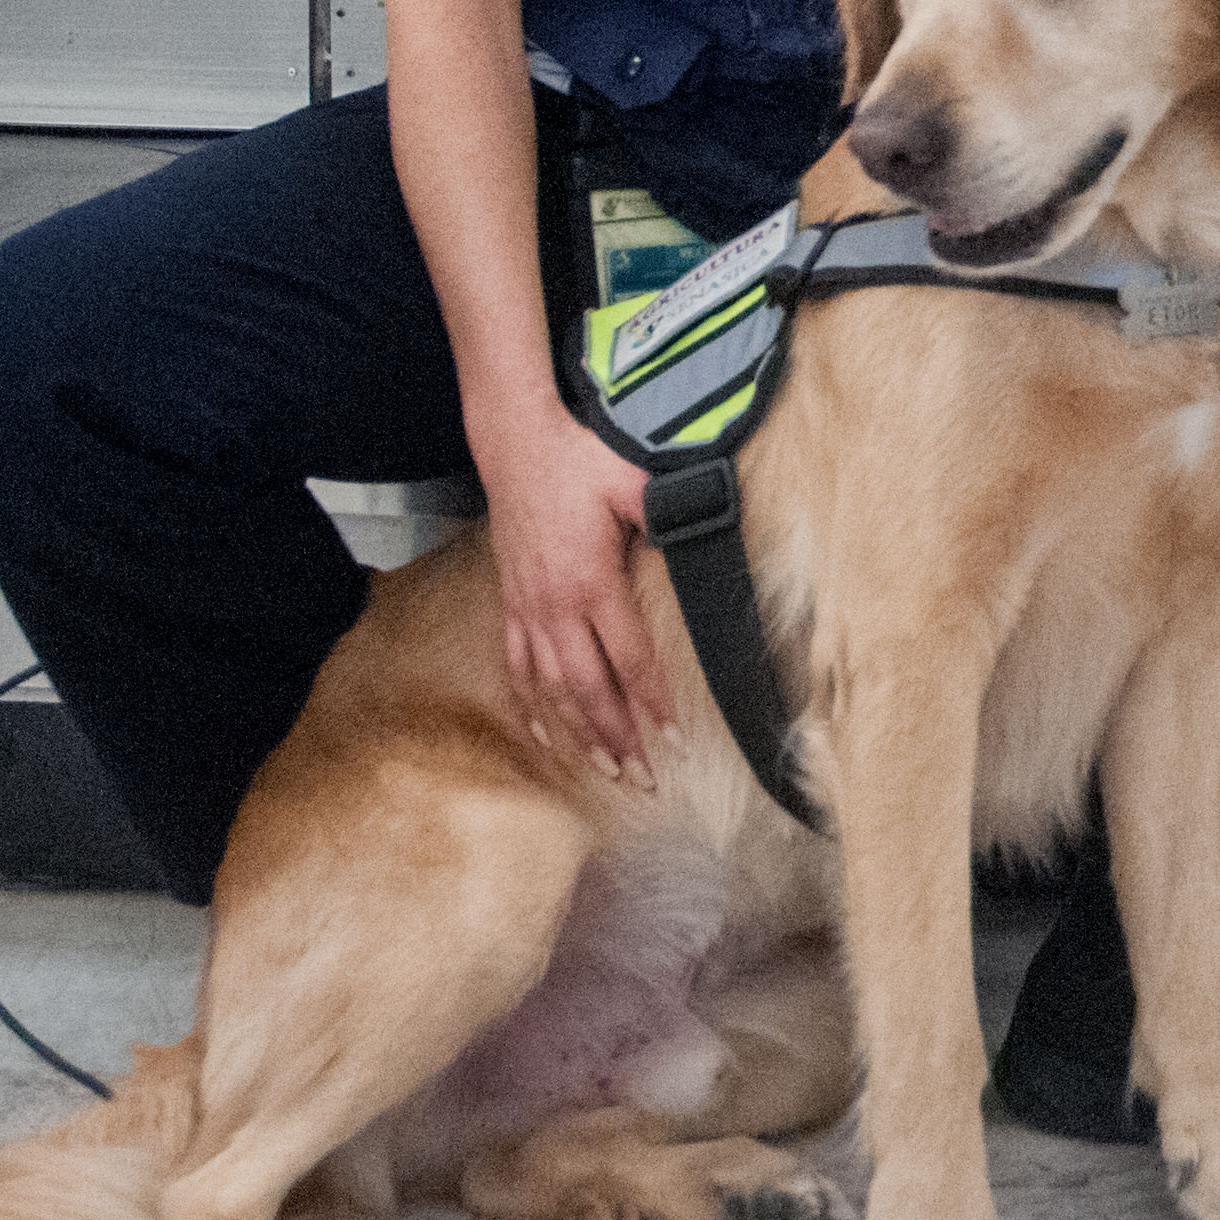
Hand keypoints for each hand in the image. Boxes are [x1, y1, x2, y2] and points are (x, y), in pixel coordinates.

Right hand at [478, 400, 675, 779]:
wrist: (515, 439)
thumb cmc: (578, 454)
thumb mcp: (633, 477)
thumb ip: (669, 511)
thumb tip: (709, 532)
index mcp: (591, 581)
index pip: (628, 658)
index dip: (652, 702)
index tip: (675, 739)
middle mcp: (555, 604)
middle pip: (588, 689)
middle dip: (616, 738)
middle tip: (643, 780)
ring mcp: (528, 606)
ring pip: (551, 687)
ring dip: (578, 733)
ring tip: (605, 770)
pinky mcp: (511, 600)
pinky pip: (517, 666)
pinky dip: (531, 705)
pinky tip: (545, 734)